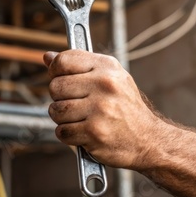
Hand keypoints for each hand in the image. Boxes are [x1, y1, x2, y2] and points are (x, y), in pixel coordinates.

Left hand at [44, 50, 159, 169]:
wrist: (148, 140)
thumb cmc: (125, 107)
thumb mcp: (110, 78)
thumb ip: (79, 65)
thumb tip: (48, 57)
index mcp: (107, 67)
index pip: (63, 61)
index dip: (55, 71)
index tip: (60, 78)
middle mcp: (104, 85)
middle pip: (56, 87)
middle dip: (60, 98)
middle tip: (76, 104)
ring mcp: (100, 109)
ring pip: (56, 110)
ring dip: (63, 119)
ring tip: (80, 119)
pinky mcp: (94, 132)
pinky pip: (62, 132)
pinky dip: (68, 135)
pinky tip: (83, 133)